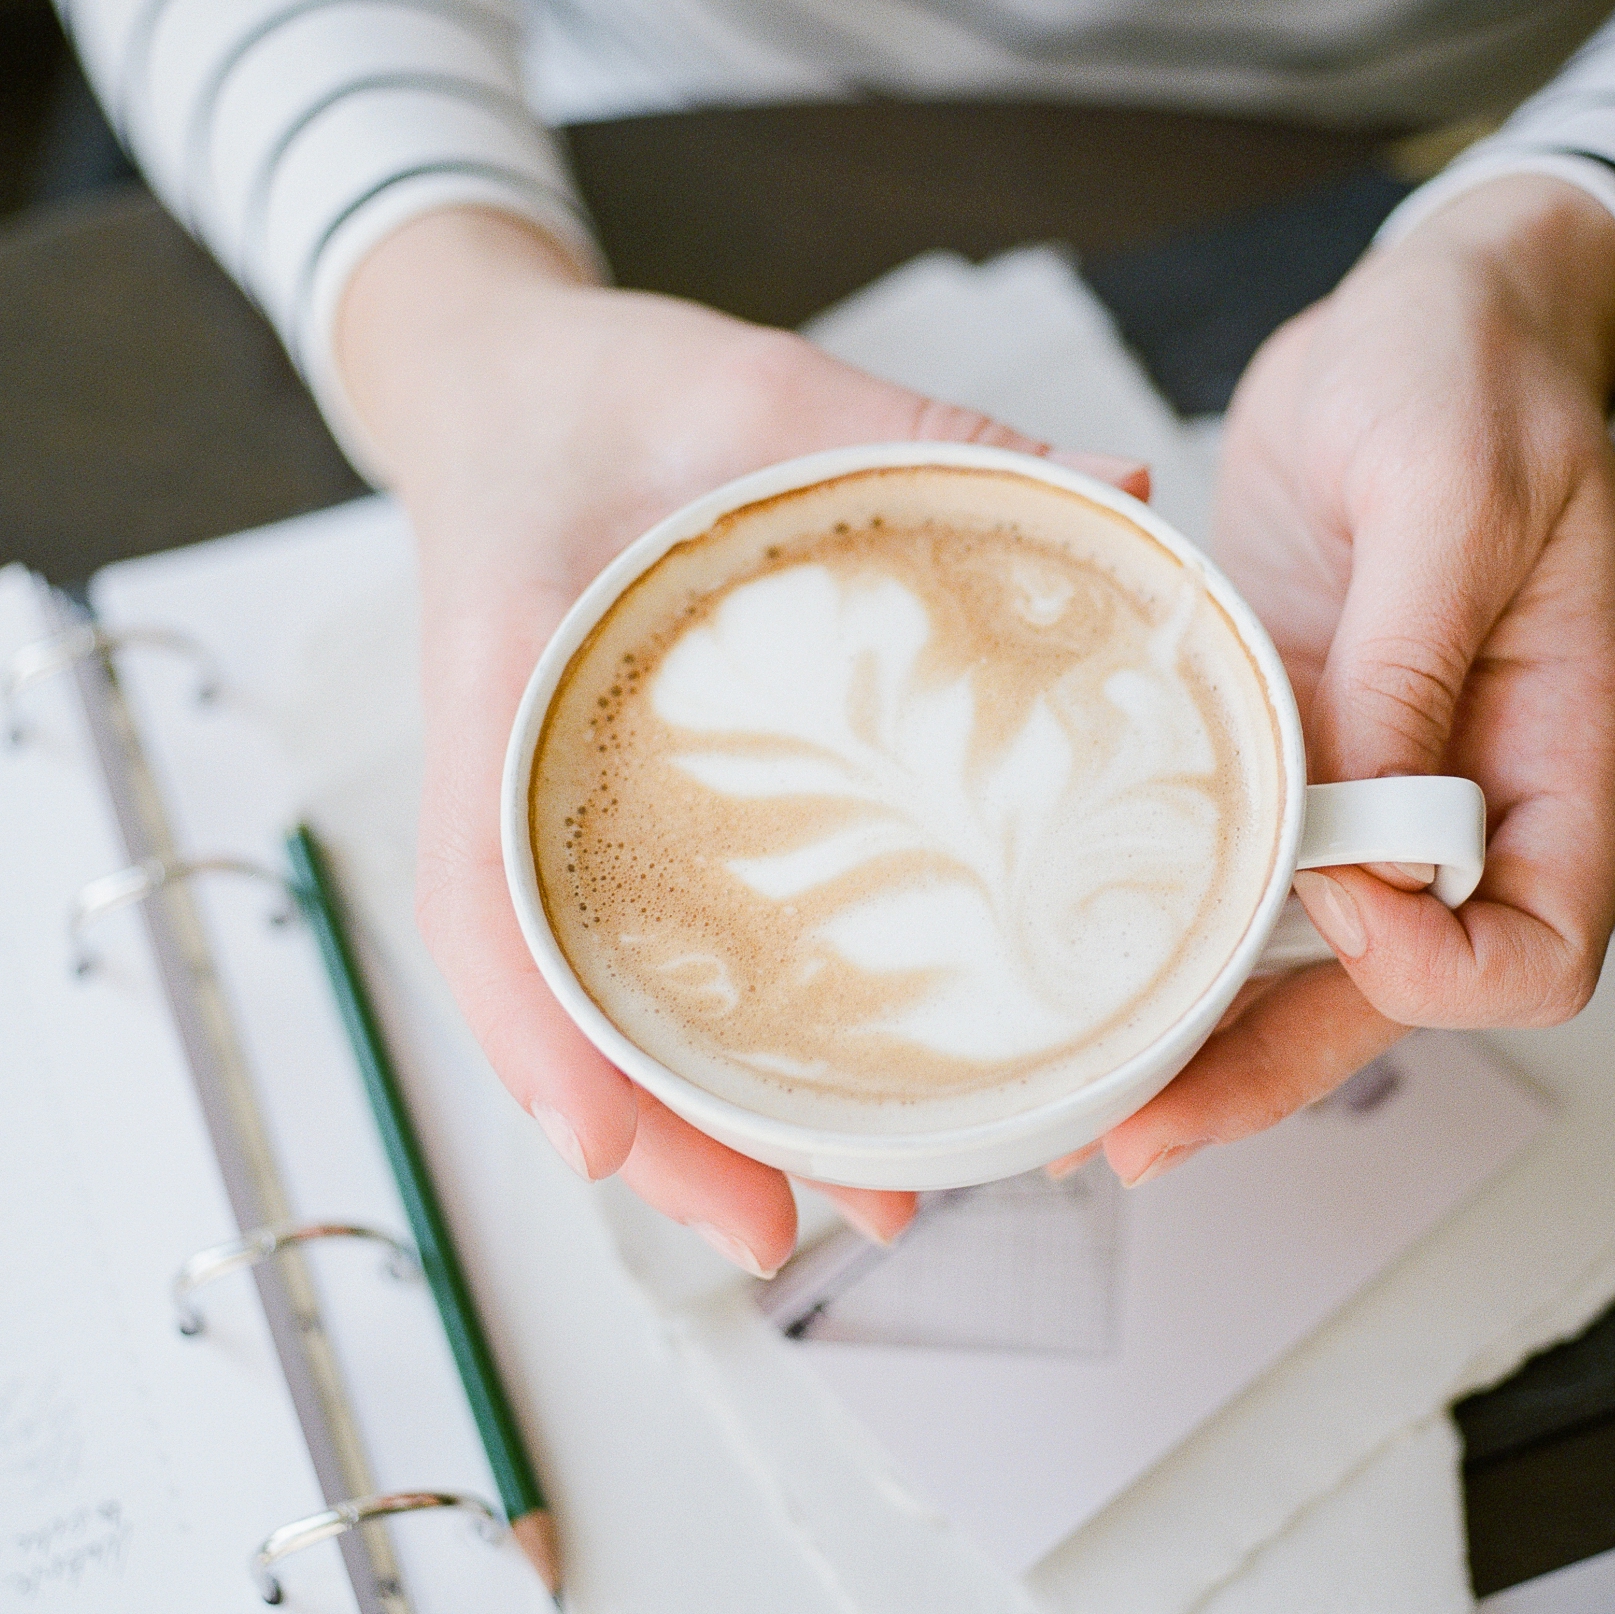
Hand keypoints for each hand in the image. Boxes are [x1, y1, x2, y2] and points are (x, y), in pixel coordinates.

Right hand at [338, 207, 1146, 1274]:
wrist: (506, 384)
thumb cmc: (608, 393)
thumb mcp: (763, 384)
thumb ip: (934, 435)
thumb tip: (1133, 488)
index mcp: (507, 669)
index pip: (482, 880)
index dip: (536, 1023)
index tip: (604, 1141)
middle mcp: (506, 770)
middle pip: (543, 992)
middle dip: (654, 1128)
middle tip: (786, 1230)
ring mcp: (540, 807)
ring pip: (585, 996)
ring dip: (689, 1115)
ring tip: (835, 1207)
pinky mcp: (591, 811)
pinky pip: (627, 944)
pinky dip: (705, 1035)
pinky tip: (818, 1085)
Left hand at [1090, 173, 1614, 1185]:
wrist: (1423, 319)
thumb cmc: (1468, 377)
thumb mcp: (1451, 494)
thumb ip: (1410, 659)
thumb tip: (1362, 827)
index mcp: (1556, 747)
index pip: (1539, 944)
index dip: (1438, 959)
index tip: (1339, 892)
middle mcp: (1469, 791)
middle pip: (1395, 989)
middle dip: (1273, 1066)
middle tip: (1140, 1130)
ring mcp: (1370, 775)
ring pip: (1301, 951)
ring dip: (1201, 1028)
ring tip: (1082, 1093)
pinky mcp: (1285, 737)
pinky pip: (1236, 865)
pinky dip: (1169, 923)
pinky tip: (1078, 961)